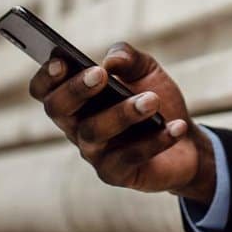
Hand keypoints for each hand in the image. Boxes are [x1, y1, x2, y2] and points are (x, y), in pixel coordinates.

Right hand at [28, 41, 216, 204]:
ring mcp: (94, 152)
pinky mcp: (115, 174)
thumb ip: (127, 57)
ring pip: (94, 132)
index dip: (46, 77)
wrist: (186, 140)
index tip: (60, 61)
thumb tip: (111, 60)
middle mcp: (76, 126)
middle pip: (58, 110)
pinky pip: (129, 158)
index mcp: (77, 99)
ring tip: (152, 100)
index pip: (45, 90)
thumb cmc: (156, 98)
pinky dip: (155, 141)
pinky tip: (175, 127)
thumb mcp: (145, 70)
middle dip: (76, 90)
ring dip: (123, 113)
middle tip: (101, 75)